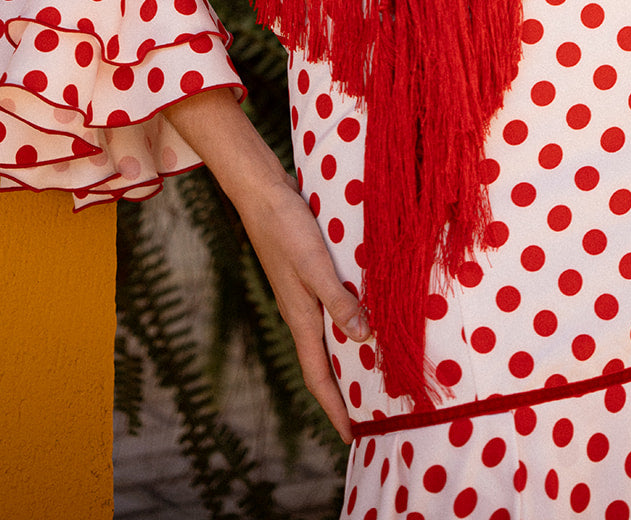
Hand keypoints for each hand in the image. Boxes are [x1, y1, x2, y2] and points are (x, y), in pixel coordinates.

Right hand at [236, 170, 369, 441]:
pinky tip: (361, 318)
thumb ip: (338, 301)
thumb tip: (364, 340)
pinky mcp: (305, 275)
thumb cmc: (286, 227)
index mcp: (300, 317)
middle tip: (367, 415)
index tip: (351, 438)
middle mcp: (299, 312)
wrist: (261, 192)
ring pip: (325, 338)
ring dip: (344, 360)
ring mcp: (300, 295)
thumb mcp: (315, 265)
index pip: (318, 376)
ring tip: (369, 374)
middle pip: (321, 364)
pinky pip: (327, 313)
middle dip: (341, 393)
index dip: (334, 408)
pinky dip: (344, 326)